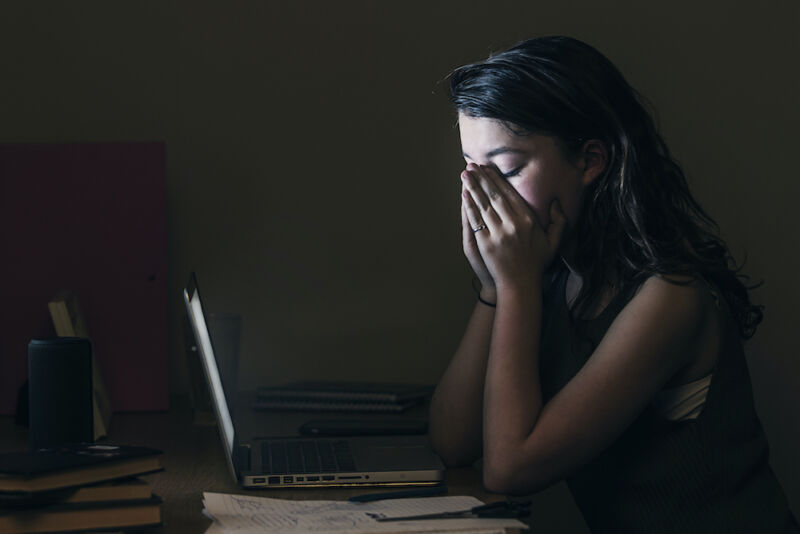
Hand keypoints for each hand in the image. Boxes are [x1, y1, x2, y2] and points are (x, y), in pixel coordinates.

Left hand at [461, 164, 565, 291]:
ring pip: (483, 205)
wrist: (520, 284)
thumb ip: (559, 221)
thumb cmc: (536, 263)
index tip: (488, 168)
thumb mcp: (554, 242)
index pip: (510, 194)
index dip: (497, 179)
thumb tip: (556, 202)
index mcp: (529, 221)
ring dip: (472, 187)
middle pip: (494, 195)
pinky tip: (464, 194)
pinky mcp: (485, 243)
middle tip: (471, 165)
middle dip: (481, 178)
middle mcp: (513, 224)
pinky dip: (469, 206)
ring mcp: (498, 234)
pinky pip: (476, 220)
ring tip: (464, 174)